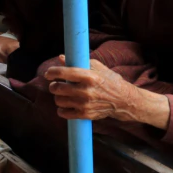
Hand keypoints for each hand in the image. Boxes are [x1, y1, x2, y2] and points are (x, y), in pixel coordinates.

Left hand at [43, 59, 169, 127]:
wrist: (124, 100)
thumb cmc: (111, 81)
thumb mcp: (98, 67)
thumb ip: (79, 62)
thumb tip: (61, 58)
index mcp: (89, 76)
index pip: (64, 73)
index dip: (52, 72)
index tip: (49, 73)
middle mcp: (86, 91)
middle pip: (58, 88)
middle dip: (54, 86)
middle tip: (56, 85)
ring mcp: (85, 104)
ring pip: (59, 101)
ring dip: (58, 97)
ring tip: (64, 94)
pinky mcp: (85, 114)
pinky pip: (63, 113)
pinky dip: (62, 109)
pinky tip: (66, 105)